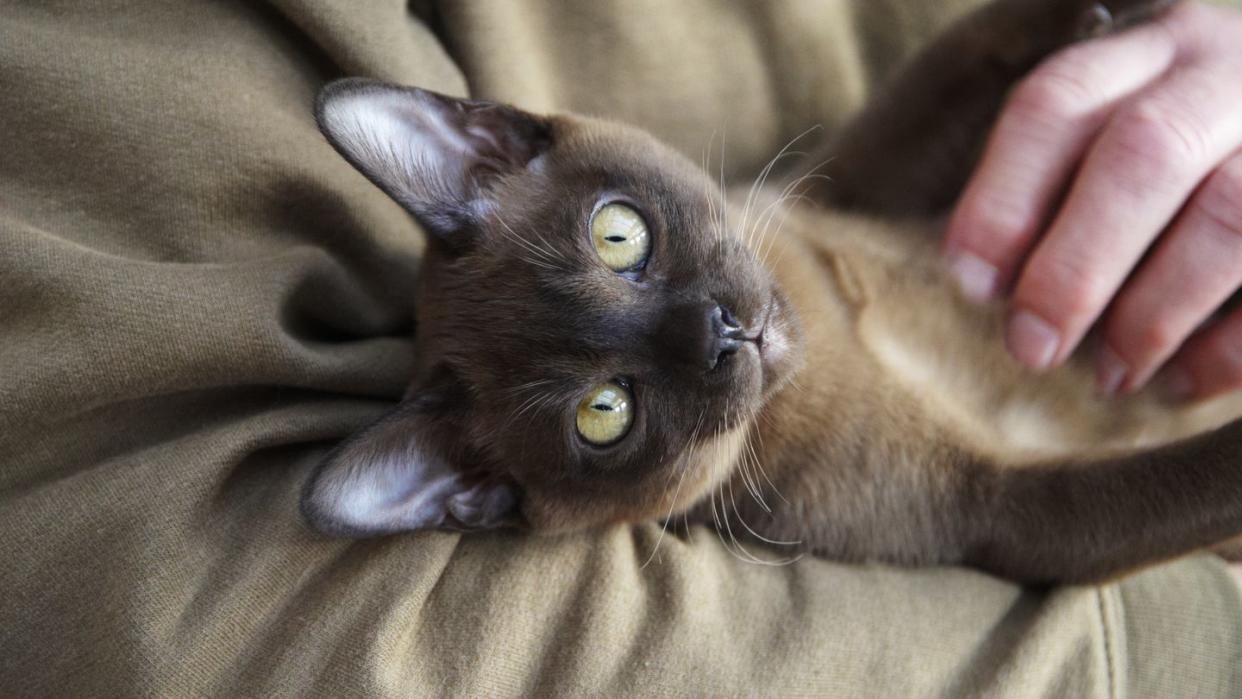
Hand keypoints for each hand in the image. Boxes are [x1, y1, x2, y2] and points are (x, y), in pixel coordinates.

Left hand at [945, 1, 1241, 400]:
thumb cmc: (1171, 162)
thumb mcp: (1114, 138)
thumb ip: (1058, 188)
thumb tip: (991, 287)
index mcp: (1147, 56)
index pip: (1058, 103)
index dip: (1002, 198)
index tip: (971, 284)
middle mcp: (1223, 77)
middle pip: (1144, 152)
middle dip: (1077, 264)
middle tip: (1031, 347)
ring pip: (1227, 214)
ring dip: (1154, 311)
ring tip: (1110, 373)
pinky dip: (1228, 346)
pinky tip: (1181, 379)